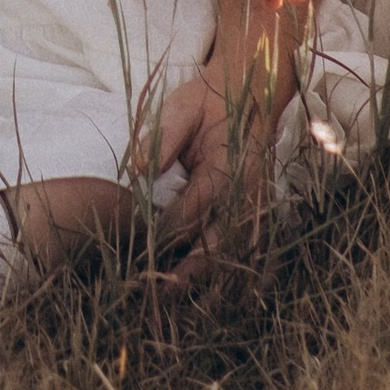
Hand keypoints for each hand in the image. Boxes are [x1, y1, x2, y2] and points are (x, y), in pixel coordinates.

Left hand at [150, 38, 294, 274]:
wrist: (247, 94)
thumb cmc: (207, 102)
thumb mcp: (182, 106)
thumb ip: (164, 136)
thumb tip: (138, 169)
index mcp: (227, 166)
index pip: (195, 208)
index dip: (165, 230)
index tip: (138, 247)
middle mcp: (245, 193)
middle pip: (218, 242)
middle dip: (189, 270)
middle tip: (158, 291)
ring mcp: (251, 205)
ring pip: (230, 252)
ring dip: (204, 276)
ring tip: (173, 294)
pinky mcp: (249, 211)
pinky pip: (236, 247)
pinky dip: (218, 266)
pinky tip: (194, 282)